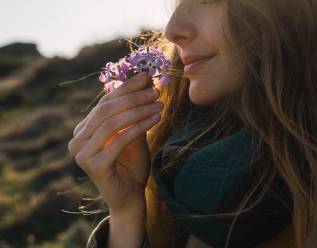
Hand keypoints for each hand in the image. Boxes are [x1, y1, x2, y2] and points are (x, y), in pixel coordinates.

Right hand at [68, 72, 162, 212]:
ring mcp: (82, 154)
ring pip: (112, 122)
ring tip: (159, 104)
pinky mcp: (94, 166)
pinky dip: (139, 126)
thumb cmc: (131, 165)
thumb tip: (144, 83)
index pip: (103, 103)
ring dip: (139, 110)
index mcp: (83, 131)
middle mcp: (77, 140)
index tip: (145, 77)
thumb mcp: (132, 134)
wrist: (130, 197)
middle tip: (155, 91)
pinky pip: (120, 139)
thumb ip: (133, 114)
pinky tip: (156, 119)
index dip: (125, 88)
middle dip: (133, 97)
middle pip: (106, 110)